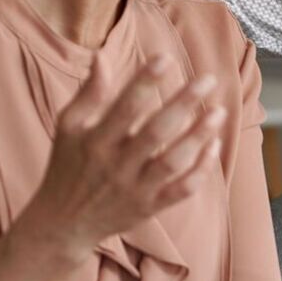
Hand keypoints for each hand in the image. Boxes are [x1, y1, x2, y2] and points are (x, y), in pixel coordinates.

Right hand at [11, 58, 224, 256]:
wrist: (63, 224)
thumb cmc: (67, 166)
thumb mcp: (68, 127)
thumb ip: (89, 93)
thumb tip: (101, 56)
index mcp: (95, 141)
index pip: (124, 107)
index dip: (145, 81)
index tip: (166, 58)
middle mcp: (116, 166)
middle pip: (156, 132)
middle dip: (183, 103)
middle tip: (208, 79)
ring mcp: (135, 189)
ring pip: (173, 162)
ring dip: (198, 136)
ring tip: (218, 112)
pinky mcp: (149, 207)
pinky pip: (181, 190)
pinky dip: (201, 170)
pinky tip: (213, 145)